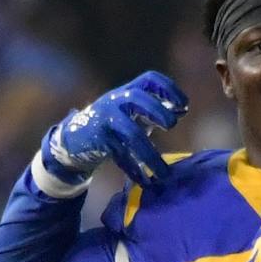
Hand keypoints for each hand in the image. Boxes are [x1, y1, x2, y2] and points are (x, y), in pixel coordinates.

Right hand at [37, 72, 188, 192]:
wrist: (76, 137)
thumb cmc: (114, 123)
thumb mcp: (134, 113)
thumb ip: (154, 111)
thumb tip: (181, 111)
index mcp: (129, 91)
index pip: (150, 79)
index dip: (168, 89)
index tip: (184, 105)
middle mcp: (117, 100)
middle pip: (138, 98)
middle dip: (158, 111)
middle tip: (172, 126)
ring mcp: (106, 119)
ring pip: (132, 134)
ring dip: (150, 155)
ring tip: (164, 174)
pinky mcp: (99, 139)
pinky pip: (120, 155)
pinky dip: (133, 170)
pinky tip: (144, 182)